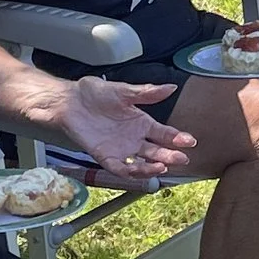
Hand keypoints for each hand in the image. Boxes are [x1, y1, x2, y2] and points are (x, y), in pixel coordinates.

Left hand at [56, 79, 197, 185]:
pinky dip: (130, 171)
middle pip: (157, 151)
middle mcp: (134, 138)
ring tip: (164, 165)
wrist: (69, 101)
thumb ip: (147, 93)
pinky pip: (120, 167)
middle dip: (170, 155)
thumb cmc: (94, 93)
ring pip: (141, 163)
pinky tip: (140, 170)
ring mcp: (120, 149)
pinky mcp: (105, 156)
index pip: (164, 133)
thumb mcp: (123, 90)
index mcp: (141, 122)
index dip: (177, 138)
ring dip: (153, 166)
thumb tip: (171, 88)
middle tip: (182, 158)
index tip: (190, 141)